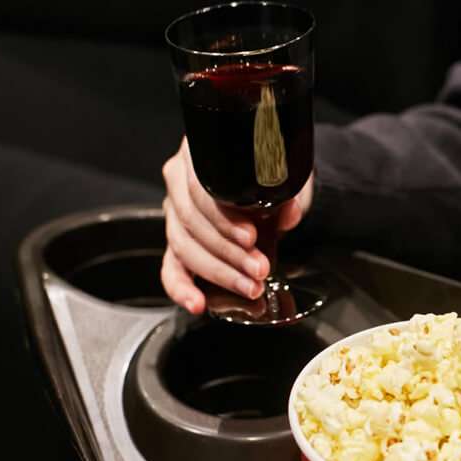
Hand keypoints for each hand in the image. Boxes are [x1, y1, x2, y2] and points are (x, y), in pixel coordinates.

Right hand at [160, 137, 312, 313]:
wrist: (271, 182)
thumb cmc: (270, 175)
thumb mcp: (284, 176)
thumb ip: (286, 193)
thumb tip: (288, 214)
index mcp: (199, 156)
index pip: (200, 191)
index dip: (225, 219)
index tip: (252, 237)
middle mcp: (180, 182)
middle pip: (192, 223)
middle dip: (229, 252)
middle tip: (259, 269)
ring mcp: (176, 213)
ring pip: (184, 247)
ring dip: (220, 272)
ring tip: (249, 285)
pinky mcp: (178, 241)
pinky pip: (171, 267)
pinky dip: (182, 288)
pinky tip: (197, 303)